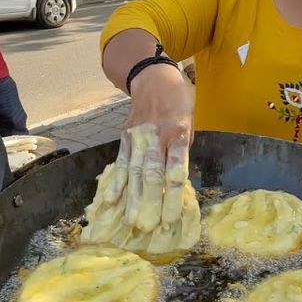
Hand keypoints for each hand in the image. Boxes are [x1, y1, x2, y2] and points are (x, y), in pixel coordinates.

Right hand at [104, 65, 193, 207]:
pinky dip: (116, 181)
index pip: (175, 171)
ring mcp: (138, 136)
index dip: (172, 196)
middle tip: (148, 226)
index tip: (171, 218)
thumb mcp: (190, 121)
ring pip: (135, 171)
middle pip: (152, 174)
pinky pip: (121, 161)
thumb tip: (176, 181)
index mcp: (178, 133)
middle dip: (150, 202)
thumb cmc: (178, 100)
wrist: (153, 75)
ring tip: (131, 220)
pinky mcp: (124, 136)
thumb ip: (182, 150)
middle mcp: (157, 137)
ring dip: (133, 198)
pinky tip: (112, 200)